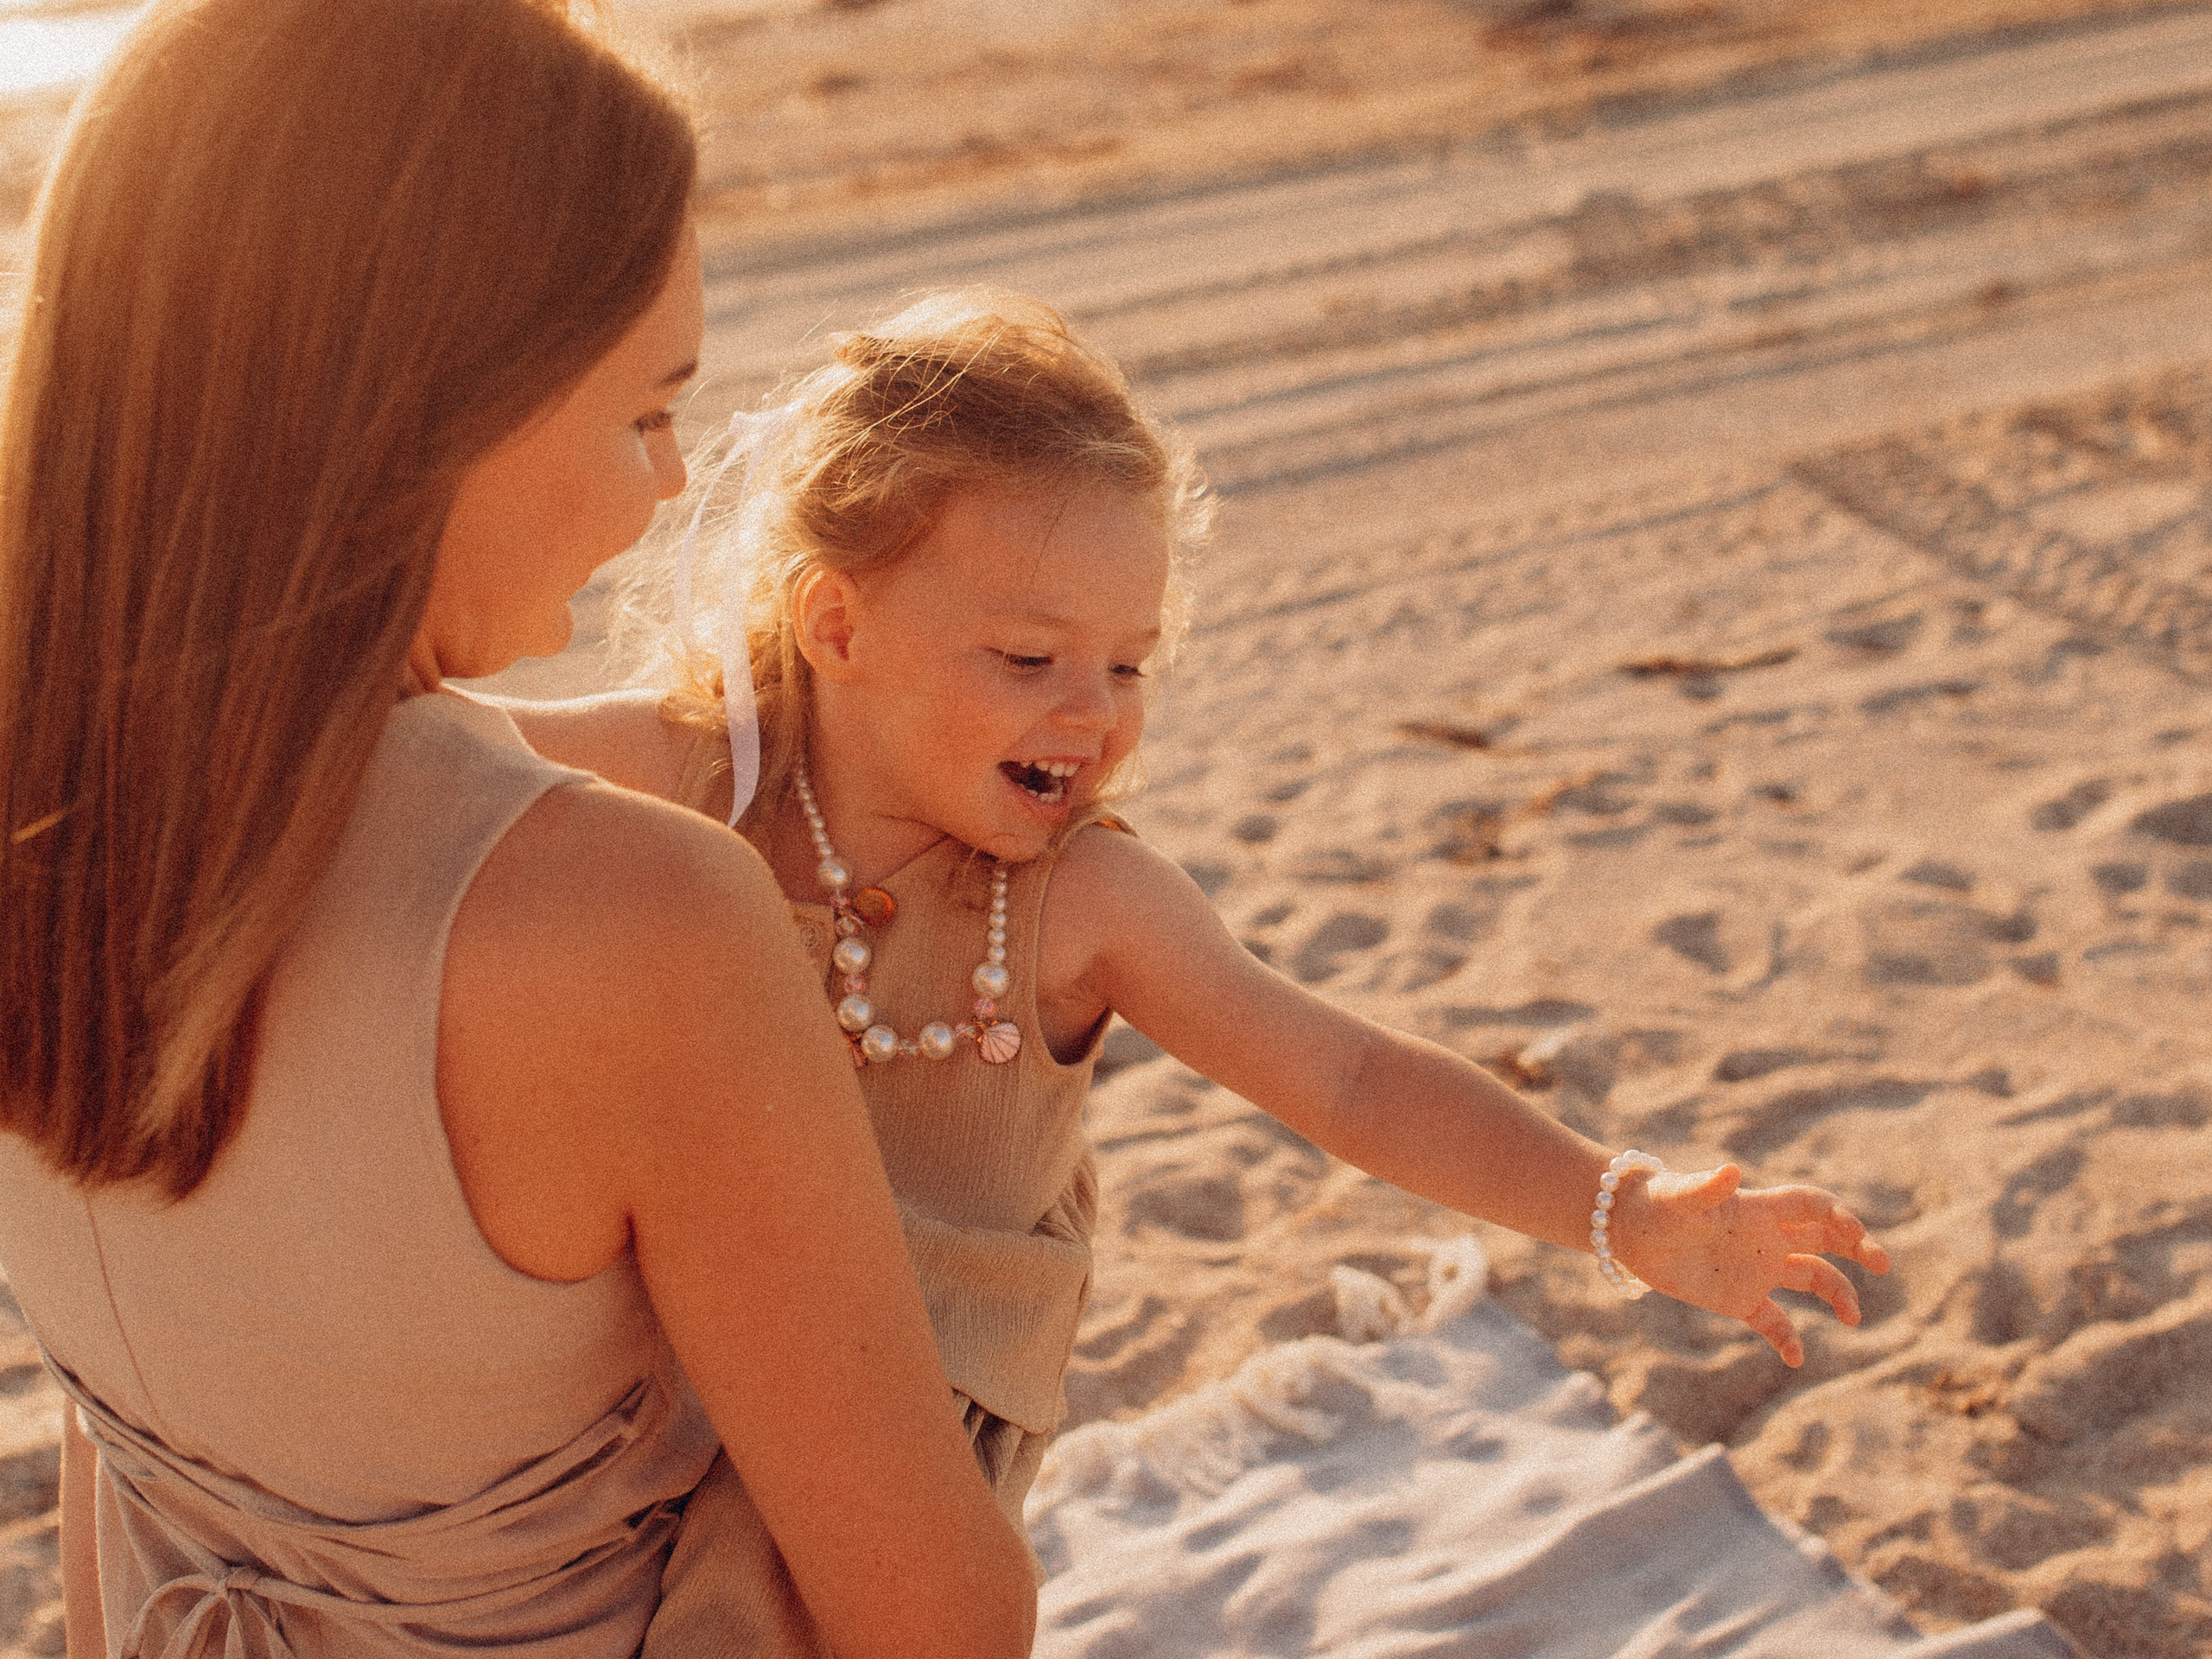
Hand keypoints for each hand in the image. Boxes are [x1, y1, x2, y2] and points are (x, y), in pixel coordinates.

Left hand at [1609, 1164, 1890, 1366]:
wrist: (1626, 1230)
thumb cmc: (1654, 1204)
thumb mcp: (1680, 1197)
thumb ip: (1707, 1188)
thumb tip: (1730, 1171)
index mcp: (1759, 1210)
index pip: (1812, 1207)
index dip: (1840, 1217)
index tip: (1858, 1237)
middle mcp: (1766, 1239)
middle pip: (1824, 1240)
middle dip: (1857, 1249)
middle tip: (1883, 1265)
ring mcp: (1755, 1269)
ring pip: (1810, 1278)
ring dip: (1836, 1295)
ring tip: (1854, 1320)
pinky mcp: (1737, 1299)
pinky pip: (1772, 1322)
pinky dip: (1787, 1339)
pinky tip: (1796, 1359)